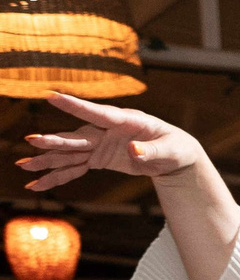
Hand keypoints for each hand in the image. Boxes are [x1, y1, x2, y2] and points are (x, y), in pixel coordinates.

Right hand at [17, 94, 208, 191]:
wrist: (173, 156)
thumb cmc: (175, 147)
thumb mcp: (171, 150)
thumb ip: (153, 151)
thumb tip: (134, 151)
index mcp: (126, 121)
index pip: (98, 113)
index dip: (76, 105)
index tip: (51, 95)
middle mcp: (106, 131)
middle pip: (77, 137)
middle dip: (55, 141)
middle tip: (32, 141)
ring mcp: (100, 145)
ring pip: (70, 154)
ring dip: (47, 160)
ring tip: (23, 166)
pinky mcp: (98, 159)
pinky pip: (74, 168)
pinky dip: (57, 177)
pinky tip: (37, 184)